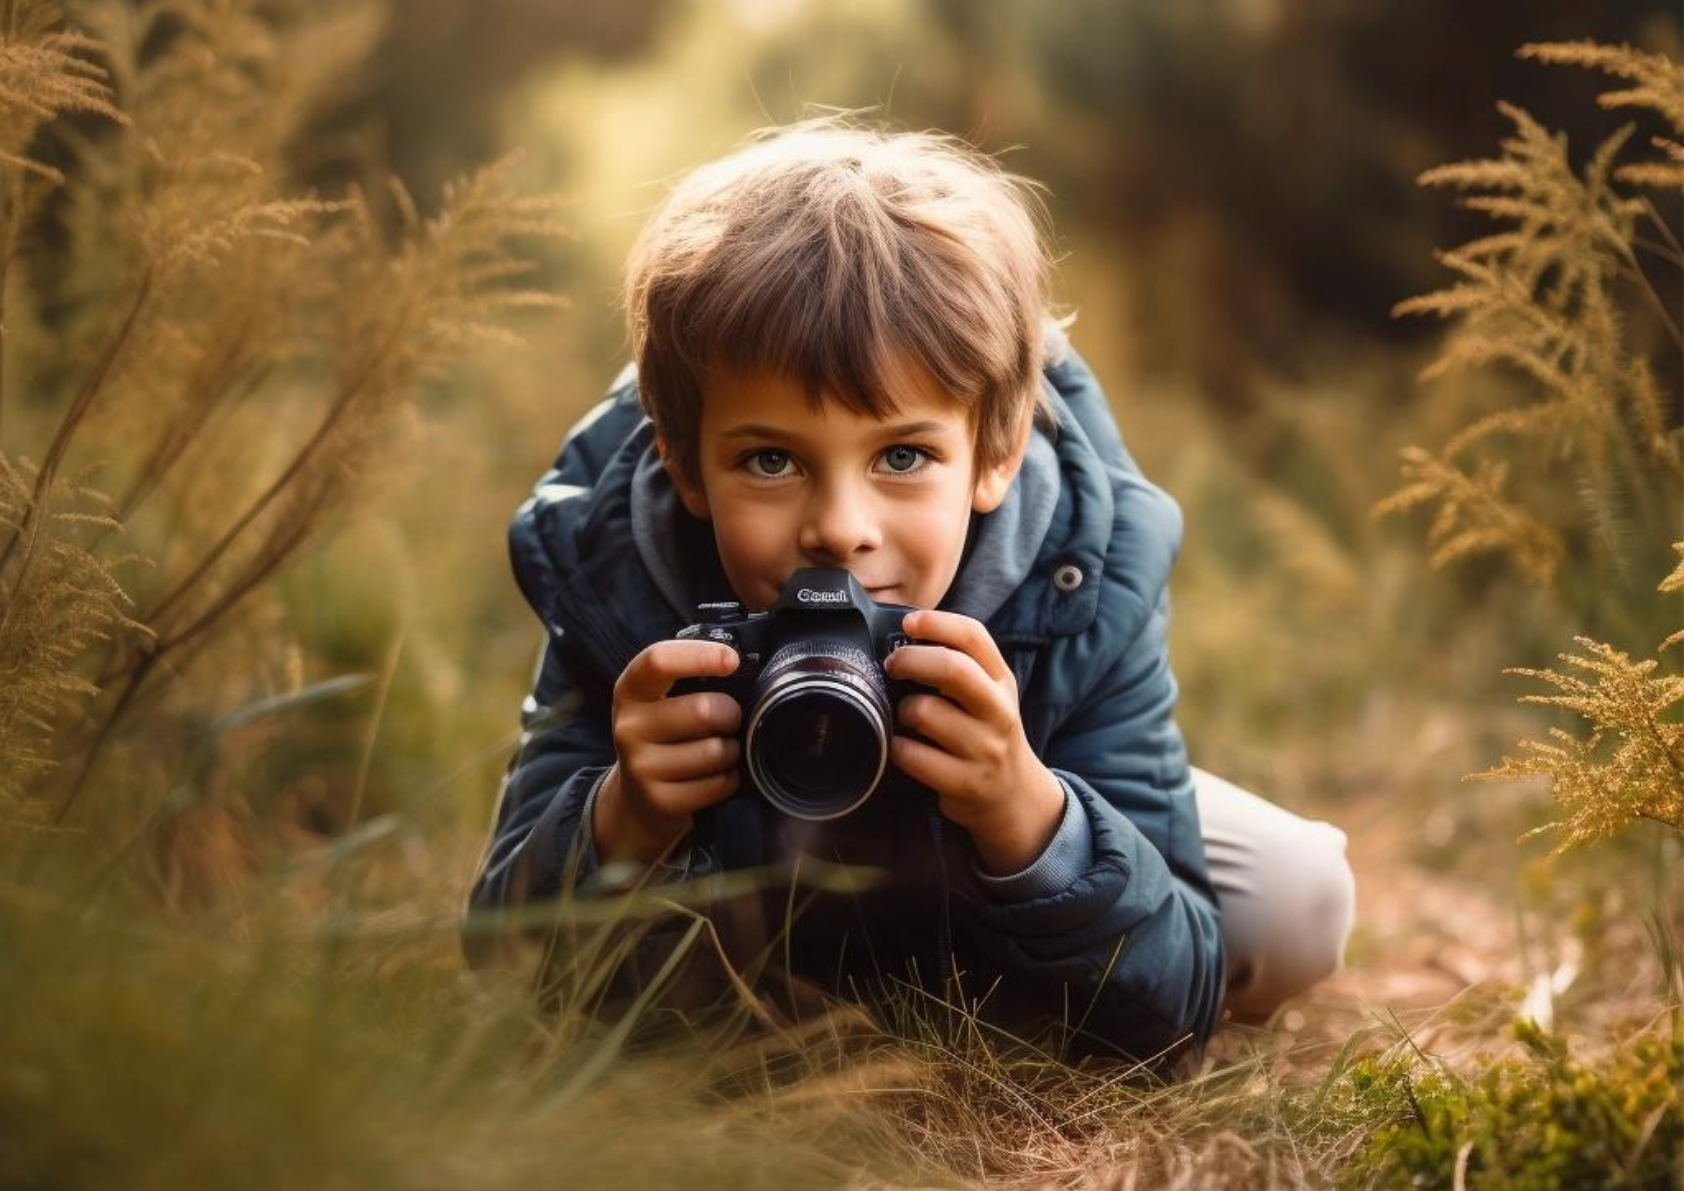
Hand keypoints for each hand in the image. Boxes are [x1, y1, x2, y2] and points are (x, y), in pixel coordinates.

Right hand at [593, 640, 742, 864]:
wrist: (636, 797)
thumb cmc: (662, 735)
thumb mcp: (659, 701)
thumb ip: (688, 679)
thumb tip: (737, 664)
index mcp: (629, 691)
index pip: (658, 661)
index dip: (700, 655)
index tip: (732, 660)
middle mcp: (628, 727)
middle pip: (703, 710)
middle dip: (731, 714)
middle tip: (730, 719)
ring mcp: (641, 767)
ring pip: (716, 751)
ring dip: (732, 750)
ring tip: (721, 750)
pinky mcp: (660, 801)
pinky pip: (718, 784)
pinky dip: (729, 779)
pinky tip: (715, 776)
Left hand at [884, 610, 1064, 873]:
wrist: (1015, 795)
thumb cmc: (987, 734)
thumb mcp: (988, 694)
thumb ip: (959, 665)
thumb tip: (905, 634)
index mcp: (1001, 681)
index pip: (974, 636)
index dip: (936, 623)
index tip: (908, 623)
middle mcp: (999, 711)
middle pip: (952, 668)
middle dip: (910, 660)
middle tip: (892, 666)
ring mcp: (985, 749)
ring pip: (926, 712)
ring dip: (902, 711)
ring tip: (905, 717)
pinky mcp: (967, 782)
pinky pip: (913, 755)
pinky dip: (898, 748)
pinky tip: (905, 748)